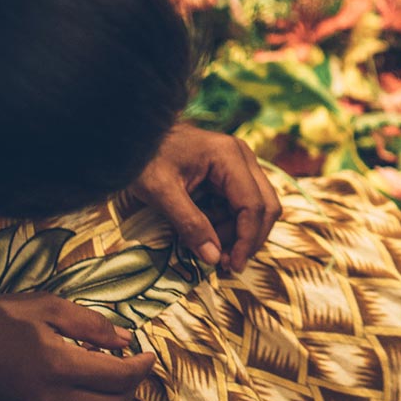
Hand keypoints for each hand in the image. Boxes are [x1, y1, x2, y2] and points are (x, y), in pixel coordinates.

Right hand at [0, 293, 155, 400]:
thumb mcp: (44, 306)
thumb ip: (89, 324)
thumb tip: (124, 338)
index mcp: (57, 366)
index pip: (118, 378)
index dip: (141, 366)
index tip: (149, 351)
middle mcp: (50, 398)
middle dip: (133, 386)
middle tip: (136, 361)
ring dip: (112, 395)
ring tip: (111, 363)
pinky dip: (89, 398)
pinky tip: (84, 371)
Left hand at [132, 123, 281, 271]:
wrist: (135, 134)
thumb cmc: (145, 158)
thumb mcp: (161, 192)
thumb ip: (189, 224)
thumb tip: (213, 258)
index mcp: (229, 156)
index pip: (254, 205)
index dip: (247, 240)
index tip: (232, 266)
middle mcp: (243, 157)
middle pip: (266, 206)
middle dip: (247, 238)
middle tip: (222, 262)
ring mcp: (240, 163)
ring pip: (258, 206)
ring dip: (237, 232)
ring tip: (206, 243)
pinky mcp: (233, 171)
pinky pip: (243, 202)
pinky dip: (230, 222)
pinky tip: (207, 229)